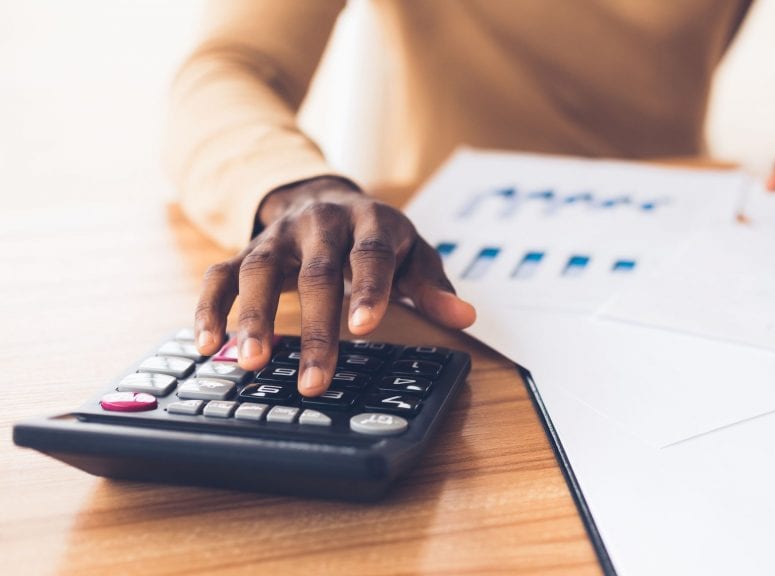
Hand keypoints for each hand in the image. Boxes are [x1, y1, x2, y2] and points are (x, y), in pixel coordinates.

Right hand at [192, 176, 475, 395]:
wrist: (325, 196)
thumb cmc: (376, 237)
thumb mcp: (412, 254)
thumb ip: (432, 286)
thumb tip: (465, 317)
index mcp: (370, 222)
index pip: (369, 255)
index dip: (368, 289)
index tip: (364, 327)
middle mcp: (321, 223)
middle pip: (317, 273)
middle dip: (315, 328)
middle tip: (313, 379)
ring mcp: (279, 236)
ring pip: (259, 270)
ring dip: (253, 317)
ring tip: (251, 363)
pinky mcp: (245, 249)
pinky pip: (221, 273)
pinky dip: (210, 306)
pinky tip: (207, 344)